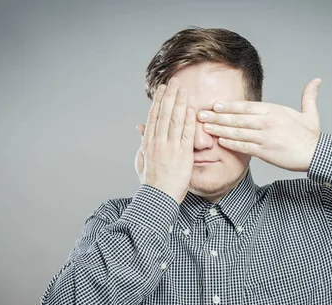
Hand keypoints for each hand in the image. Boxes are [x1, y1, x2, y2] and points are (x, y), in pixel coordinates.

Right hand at [134, 77, 195, 204]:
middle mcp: (158, 142)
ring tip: (183, 89)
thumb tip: (139, 128)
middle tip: (174, 81)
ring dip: (179, 102)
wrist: (157, 197)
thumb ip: (142, 143)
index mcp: (148, 143)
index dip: (159, 101)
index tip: (163, 89)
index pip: (154, 116)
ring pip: (174, 120)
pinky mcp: (182, 154)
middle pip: (164, 113)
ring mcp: (170, 147)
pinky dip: (188, 120)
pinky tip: (191, 108)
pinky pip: (186, 133)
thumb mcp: (141, 160)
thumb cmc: (151, 182)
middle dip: (169, 96)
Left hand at [197, 78, 322, 172]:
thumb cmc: (311, 136)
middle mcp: (267, 122)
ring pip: (237, 131)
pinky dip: (230, 143)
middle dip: (217, 116)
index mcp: (274, 111)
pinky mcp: (265, 151)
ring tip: (205, 127)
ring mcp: (265, 136)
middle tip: (201, 114)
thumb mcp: (311, 114)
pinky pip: (243, 146)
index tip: (215, 105)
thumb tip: (317, 80)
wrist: (316, 154)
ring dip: (219, 129)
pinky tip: (219, 141)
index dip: (229, 105)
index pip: (246, 106)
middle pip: (237, 118)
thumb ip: (309, 96)